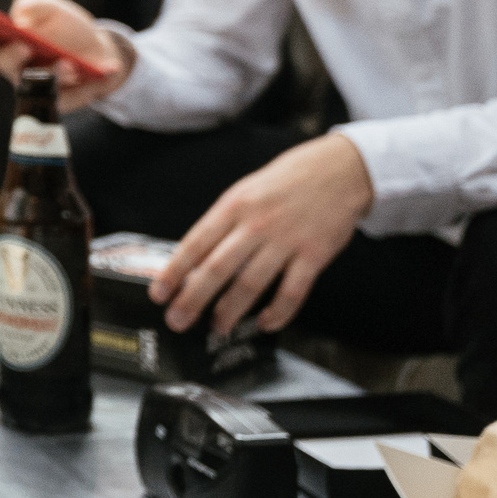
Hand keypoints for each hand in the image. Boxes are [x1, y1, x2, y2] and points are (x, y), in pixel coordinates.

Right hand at [0, 0, 127, 109]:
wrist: (99, 48)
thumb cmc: (66, 27)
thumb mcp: (51, 7)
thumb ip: (33, 4)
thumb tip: (19, 16)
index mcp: (7, 41)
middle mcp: (16, 66)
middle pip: (4, 65)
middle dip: (12, 56)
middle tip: (25, 47)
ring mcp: (36, 85)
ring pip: (35, 84)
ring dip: (52, 73)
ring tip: (68, 64)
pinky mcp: (58, 101)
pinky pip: (64, 97)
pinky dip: (81, 84)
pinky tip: (94, 71)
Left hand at [147, 134, 372, 336]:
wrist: (338, 170)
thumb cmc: (284, 183)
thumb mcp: (244, 192)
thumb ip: (222, 224)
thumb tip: (194, 258)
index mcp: (233, 207)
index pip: (195, 244)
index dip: (173, 272)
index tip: (158, 294)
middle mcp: (256, 225)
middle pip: (218, 268)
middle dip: (193, 299)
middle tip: (177, 320)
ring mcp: (286, 241)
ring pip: (251, 283)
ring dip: (231, 310)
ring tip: (218, 327)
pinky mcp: (314, 255)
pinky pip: (293, 291)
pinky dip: (279, 312)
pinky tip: (266, 323)